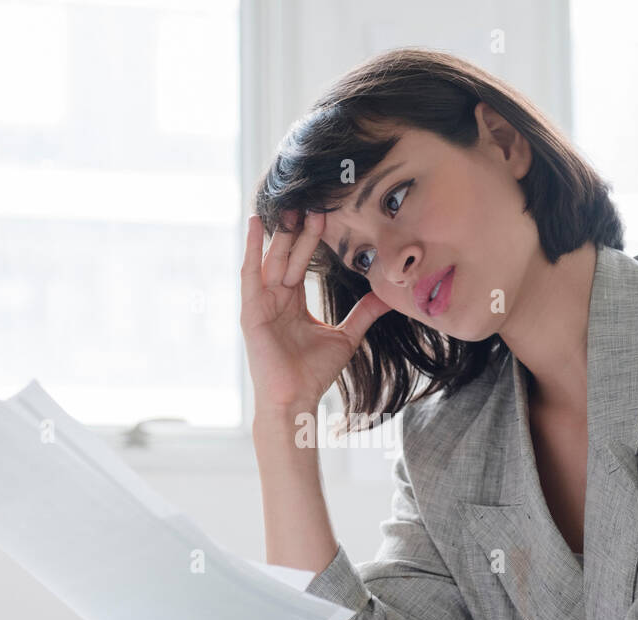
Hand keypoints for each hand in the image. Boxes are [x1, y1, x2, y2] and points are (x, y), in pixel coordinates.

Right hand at [240, 210, 391, 411]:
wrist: (295, 399)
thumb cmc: (314, 374)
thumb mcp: (346, 337)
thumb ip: (363, 314)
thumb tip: (387, 297)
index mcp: (293, 302)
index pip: (302, 262)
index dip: (314, 239)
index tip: (326, 213)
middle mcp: (275, 298)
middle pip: (289, 255)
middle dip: (301, 229)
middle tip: (314, 202)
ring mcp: (261, 303)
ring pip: (273, 259)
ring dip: (281, 232)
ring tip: (290, 204)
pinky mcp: (251, 310)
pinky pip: (250, 273)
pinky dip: (252, 248)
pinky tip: (256, 224)